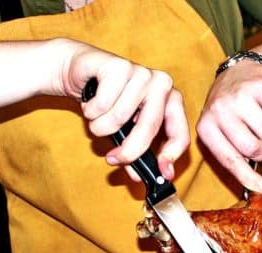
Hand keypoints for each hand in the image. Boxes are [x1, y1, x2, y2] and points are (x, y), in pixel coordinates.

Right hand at [56, 39, 188, 180]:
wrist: (81, 72)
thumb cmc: (107, 104)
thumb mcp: (124, 133)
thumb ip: (134, 155)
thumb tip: (138, 177)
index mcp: (171, 101)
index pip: (180, 133)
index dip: (171, 156)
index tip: (162, 173)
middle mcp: (162, 85)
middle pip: (149, 128)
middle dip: (129, 150)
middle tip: (113, 159)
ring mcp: (142, 72)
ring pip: (120, 117)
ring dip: (101, 125)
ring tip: (98, 116)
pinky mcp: (120, 66)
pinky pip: (102, 104)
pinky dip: (90, 110)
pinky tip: (91, 101)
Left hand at [196, 61, 261, 193]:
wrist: (241, 71)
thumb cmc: (232, 111)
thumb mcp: (221, 131)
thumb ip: (233, 157)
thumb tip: (259, 188)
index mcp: (205, 127)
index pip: (229, 160)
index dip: (249, 177)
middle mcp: (218, 110)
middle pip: (252, 148)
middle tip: (261, 142)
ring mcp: (239, 97)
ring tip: (261, 121)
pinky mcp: (260, 87)